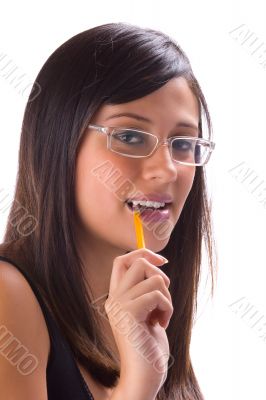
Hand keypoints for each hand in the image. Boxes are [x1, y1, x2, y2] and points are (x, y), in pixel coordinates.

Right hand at [105, 248, 172, 397]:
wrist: (143, 377)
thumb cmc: (148, 347)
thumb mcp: (147, 313)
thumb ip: (146, 292)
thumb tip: (157, 267)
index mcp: (117, 297)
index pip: (122, 261)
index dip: (142, 253)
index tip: (161, 261)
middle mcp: (114, 298)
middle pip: (138, 262)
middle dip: (159, 275)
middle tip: (162, 298)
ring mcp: (120, 305)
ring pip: (154, 278)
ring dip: (167, 298)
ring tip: (161, 316)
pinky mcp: (129, 313)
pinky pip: (158, 295)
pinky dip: (167, 308)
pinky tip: (160, 324)